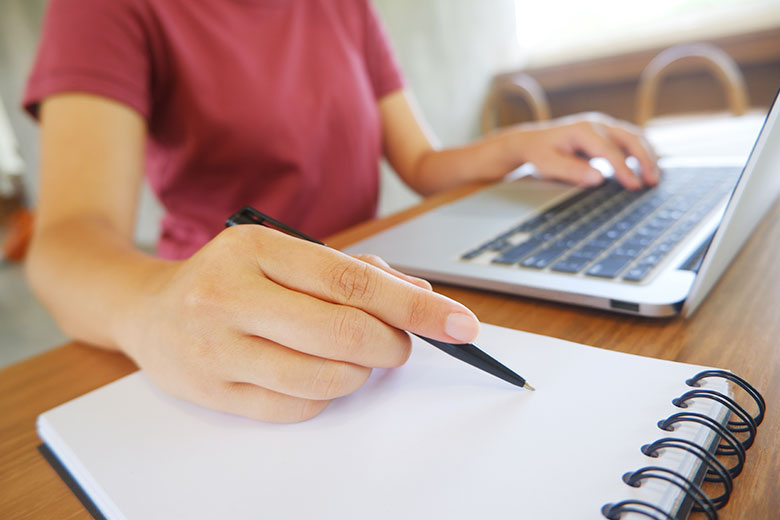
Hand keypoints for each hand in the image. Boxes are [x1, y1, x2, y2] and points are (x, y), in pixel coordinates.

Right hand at [117, 224, 478, 422]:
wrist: (149, 310)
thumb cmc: (231, 278)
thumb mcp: (286, 255)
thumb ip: (354, 272)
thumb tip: (420, 297)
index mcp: (256, 247)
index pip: (354, 281)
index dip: (415, 307)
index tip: (459, 324)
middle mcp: (230, 295)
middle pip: (344, 334)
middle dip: (392, 345)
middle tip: (400, 345)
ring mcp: (217, 347)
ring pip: (325, 378)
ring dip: (360, 373)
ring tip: (354, 357)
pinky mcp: (212, 391)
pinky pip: (296, 408)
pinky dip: (326, 395)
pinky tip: (317, 374)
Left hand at [506, 113, 658, 189]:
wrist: (532, 141)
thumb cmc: (540, 153)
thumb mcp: (548, 165)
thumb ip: (572, 171)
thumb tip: (598, 178)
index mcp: (582, 130)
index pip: (609, 151)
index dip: (624, 169)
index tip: (634, 186)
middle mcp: (597, 124)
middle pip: (629, 138)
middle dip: (644, 160)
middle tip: (652, 182)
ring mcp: (604, 125)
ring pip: (634, 136)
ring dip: (648, 155)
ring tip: (655, 177)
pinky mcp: (608, 132)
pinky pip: (631, 139)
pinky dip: (643, 152)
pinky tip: (648, 168)